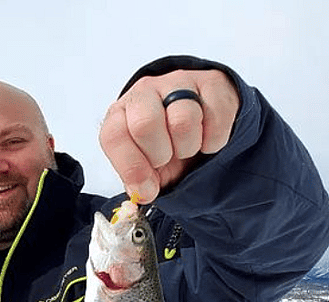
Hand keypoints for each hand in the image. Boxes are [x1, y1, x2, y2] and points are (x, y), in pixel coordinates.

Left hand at [99, 69, 239, 201]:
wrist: (203, 119)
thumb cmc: (167, 143)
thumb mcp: (146, 164)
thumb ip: (139, 180)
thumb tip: (143, 192)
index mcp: (120, 113)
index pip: (114, 136)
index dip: (131, 167)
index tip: (147, 188)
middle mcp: (144, 92)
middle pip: (145, 124)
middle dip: (160, 154)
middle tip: (168, 159)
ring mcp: (177, 82)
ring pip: (183, 121)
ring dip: (188, 147)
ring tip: (187, 147)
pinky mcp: (211, 82)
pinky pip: (215, 118)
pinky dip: (213, 140)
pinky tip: (206, 139)